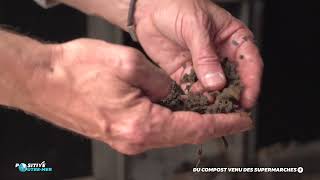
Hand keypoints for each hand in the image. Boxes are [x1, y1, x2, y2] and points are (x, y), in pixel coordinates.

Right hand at [22, 39, 251, 154]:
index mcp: (140, 123)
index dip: (223, 123)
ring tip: (211, 112)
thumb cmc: (77, 70)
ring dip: (191, 122)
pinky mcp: (119, 133)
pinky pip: (154, 129)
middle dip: (211, 124)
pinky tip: (180, 111)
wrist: (43, 80)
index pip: (194, 127)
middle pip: (184, 134)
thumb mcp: (129, 63)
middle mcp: (134, 138)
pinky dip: (172, 121)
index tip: (243, 120)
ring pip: (170, 133)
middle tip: (234, 116)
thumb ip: (160, 80)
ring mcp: (126, 139)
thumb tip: (175, 90)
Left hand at [135, 0, 263, 107]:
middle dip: (231, 96)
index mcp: (233, 39)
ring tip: (207, 108)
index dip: (251, 83)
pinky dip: (192, 98)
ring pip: (213, 89)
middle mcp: (221, 56)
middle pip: (233, 81)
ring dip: (211, 100)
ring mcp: (203, 67)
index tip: (247, 99)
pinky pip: (192, 90)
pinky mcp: (185, 74)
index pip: (249, 63)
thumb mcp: (195, 26)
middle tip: (228, 111)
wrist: (149, 9)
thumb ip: (205, 56)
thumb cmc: (177, 5)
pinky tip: (192, 104)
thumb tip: (216, 82)